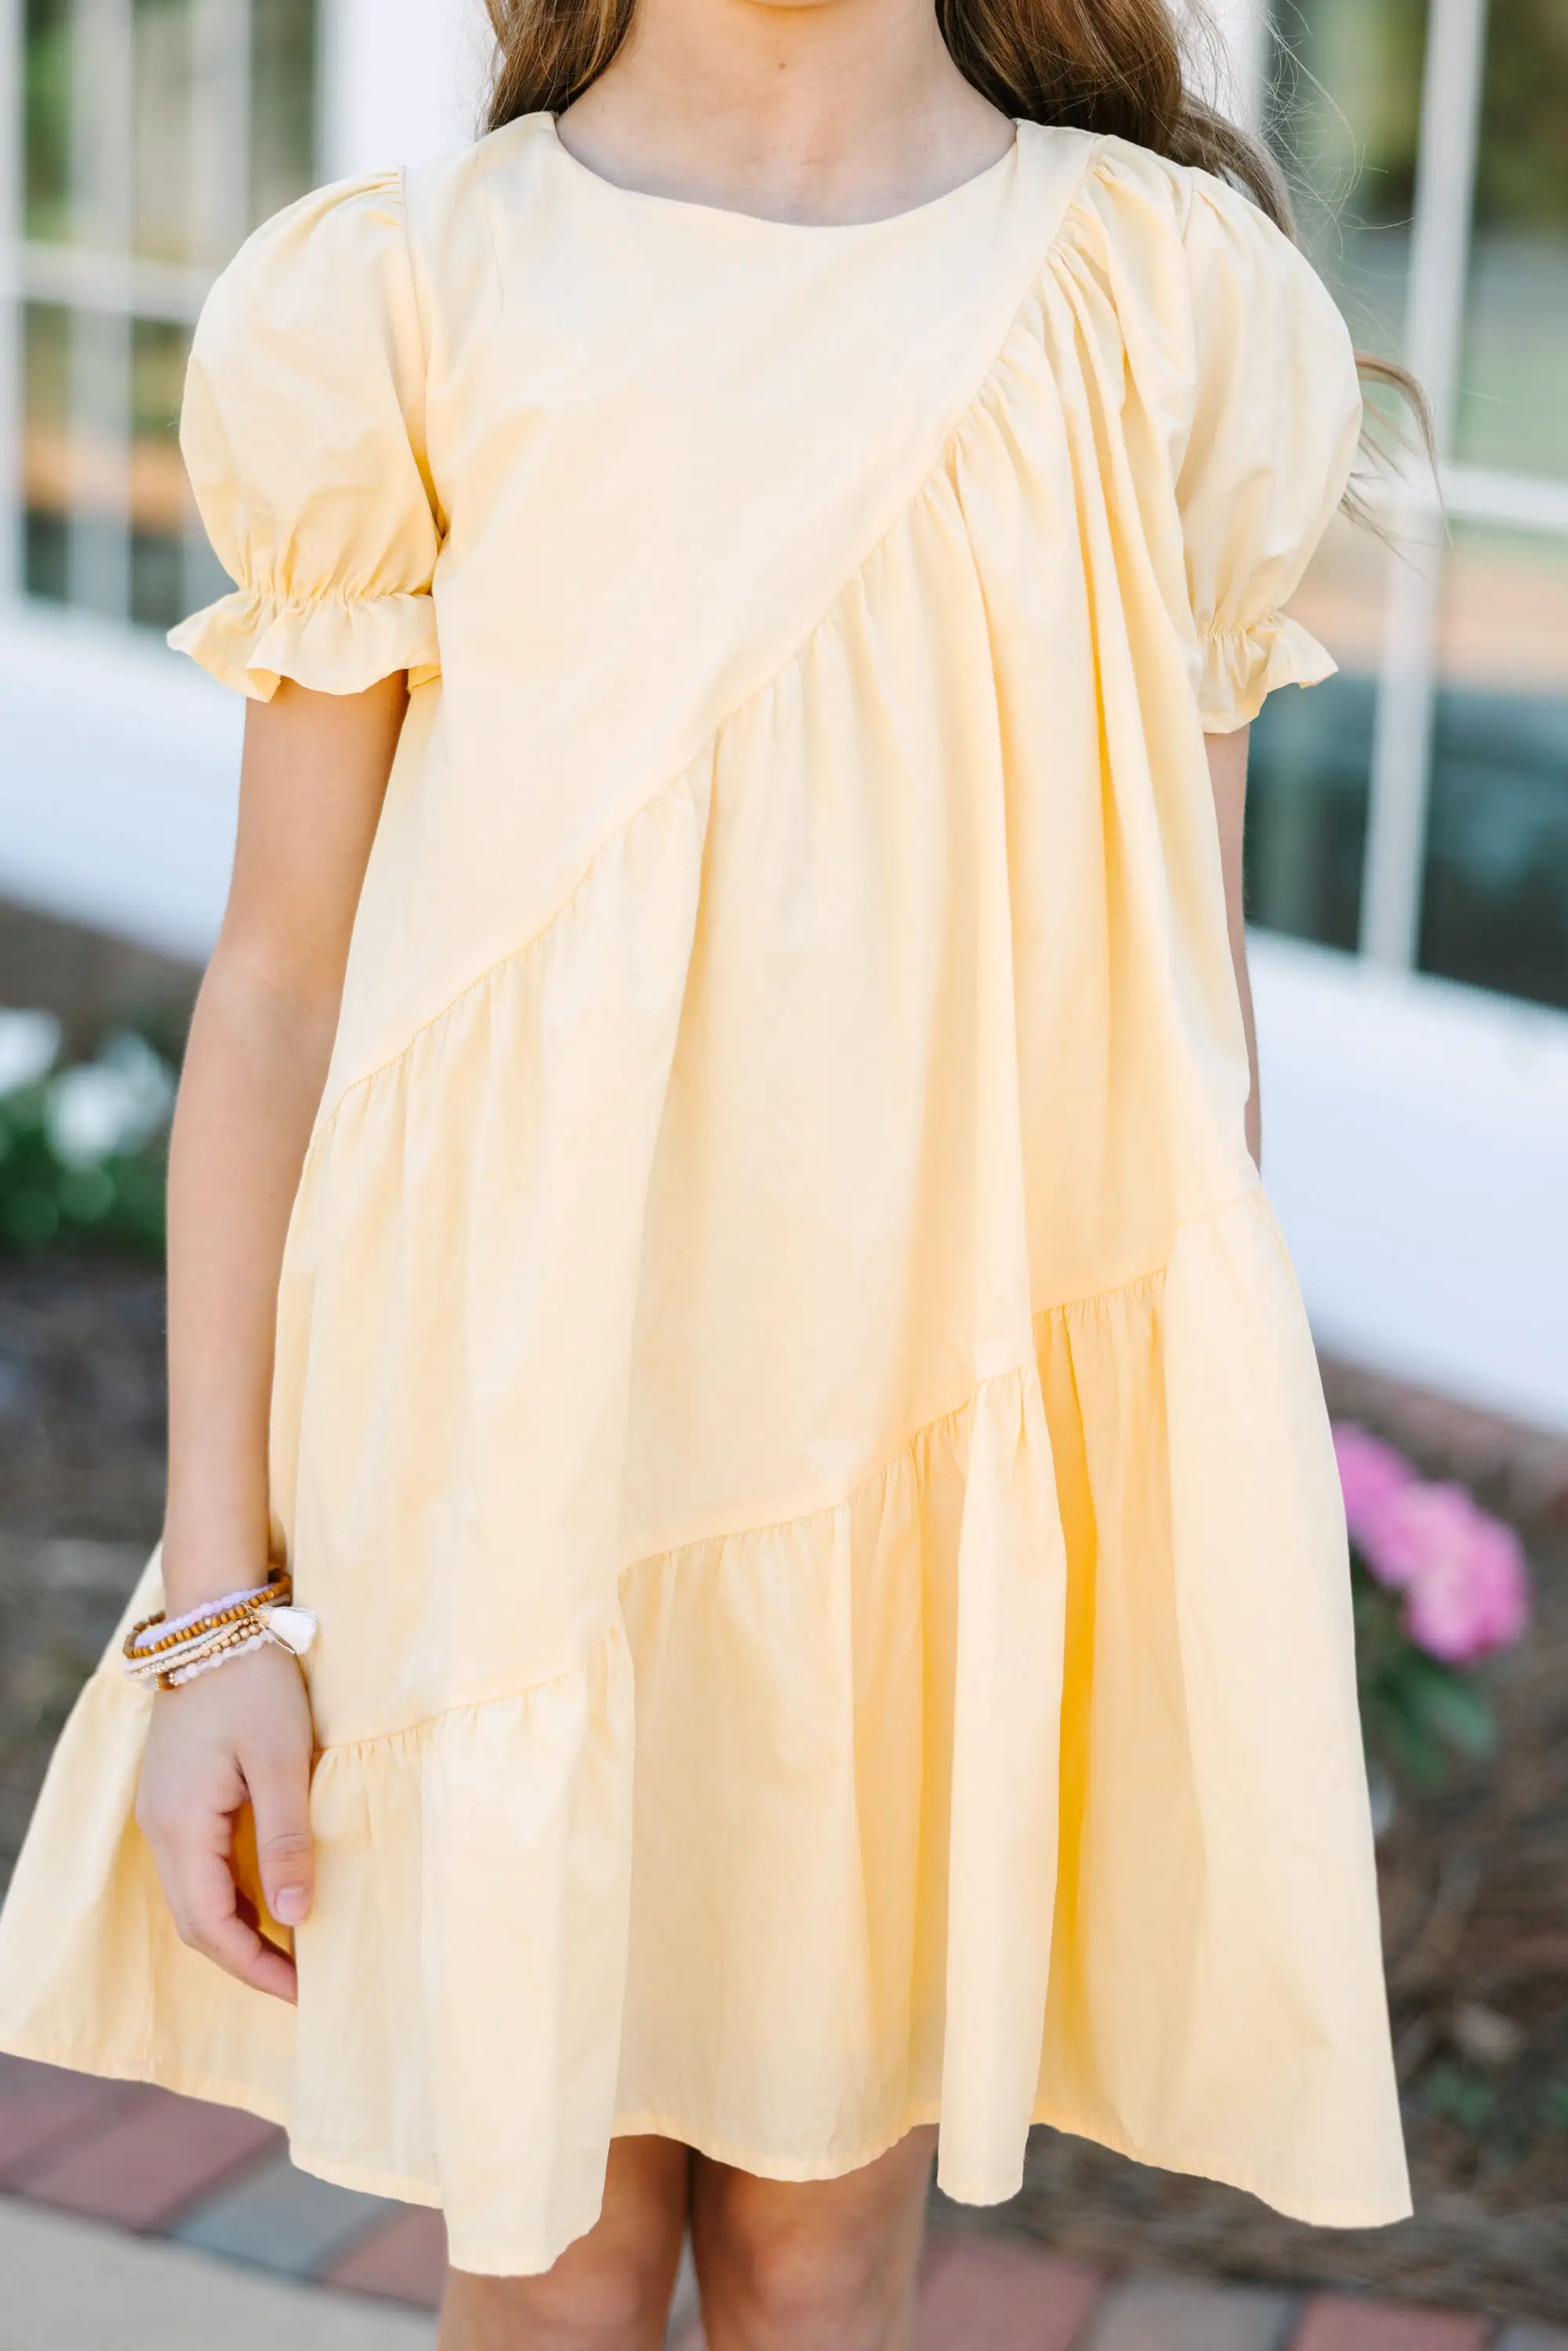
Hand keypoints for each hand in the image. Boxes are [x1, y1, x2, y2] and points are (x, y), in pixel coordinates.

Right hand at [135, 1641, 314, 2002]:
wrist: (216, 1621)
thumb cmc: (255, 1684)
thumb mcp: (284, 1761)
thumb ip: (286, 1839)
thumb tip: (296, 1916)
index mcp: (181, 1826)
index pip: (211, 1926)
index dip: (256, 1966)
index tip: (304, 1992)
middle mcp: (160, 1827)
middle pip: (195, 1921)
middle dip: (246, 1958)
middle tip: (303, 1982)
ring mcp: (162, 1811)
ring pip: (194, 1895)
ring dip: (238, 1928)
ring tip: (293, 1949)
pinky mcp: (175, 1795)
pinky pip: (197, 1865)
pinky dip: (230, 1893)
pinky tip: (270, 1895)